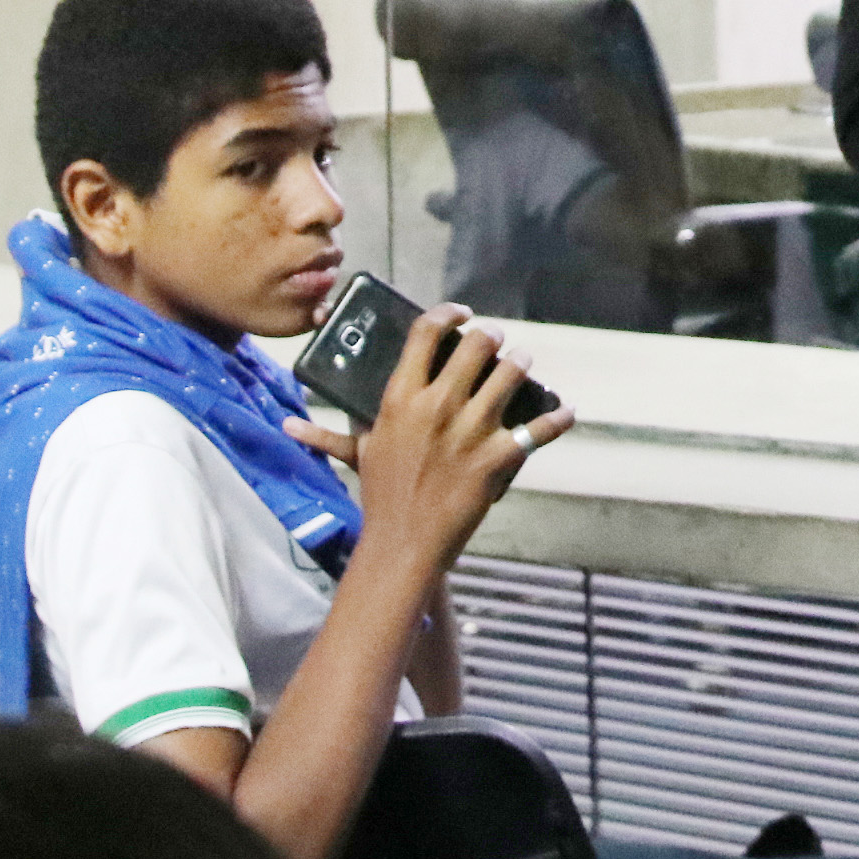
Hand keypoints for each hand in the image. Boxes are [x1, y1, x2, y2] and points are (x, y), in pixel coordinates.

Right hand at [283, 304, 570, 567]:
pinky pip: (538, 428)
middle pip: (477, 346)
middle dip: (491, 338)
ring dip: (522, 365)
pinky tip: (567, 411)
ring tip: (524, 364)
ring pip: (511, 374)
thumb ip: (334, 433)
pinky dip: (557, 418)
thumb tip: (291, 428)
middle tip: (495, 341)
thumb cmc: (378, 498)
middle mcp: (438, 406)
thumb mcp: (359, 455)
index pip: (426, 334)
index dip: (448, 315)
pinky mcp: (497, 456)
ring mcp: (470, 430)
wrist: (403, 544)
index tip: (460, 314)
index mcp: (401, 398)